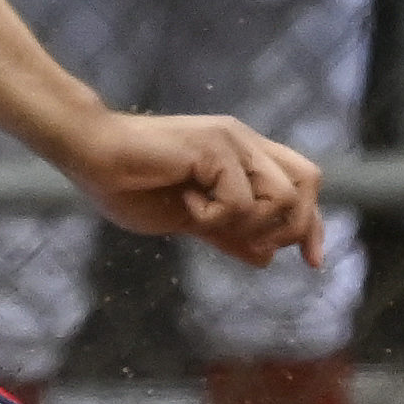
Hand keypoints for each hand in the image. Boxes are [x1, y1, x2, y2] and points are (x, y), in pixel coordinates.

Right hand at [56, 109, 325, 269]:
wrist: (90, 156)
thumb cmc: (126, 184)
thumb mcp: (187, 219)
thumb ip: (227, 234)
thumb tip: (265, 258)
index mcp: (241, 154)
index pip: (302, 184)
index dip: (313, 225)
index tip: (312, 262)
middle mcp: (244, 142)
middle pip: (307, 185)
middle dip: (287, 227)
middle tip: (238, 239)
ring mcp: (231, 141)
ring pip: (280, 198)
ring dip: (246, 224)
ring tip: (202, 218)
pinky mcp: (214, 148)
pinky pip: (240, 202)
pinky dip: (212, 217)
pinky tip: (183, 204)